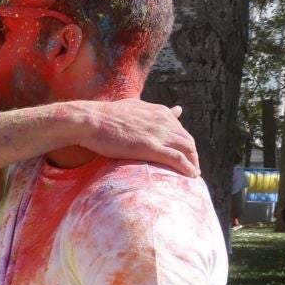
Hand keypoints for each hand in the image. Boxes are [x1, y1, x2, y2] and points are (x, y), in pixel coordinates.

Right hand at [73, 99, 200, 177]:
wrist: (91, 120)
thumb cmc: (105, 116)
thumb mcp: (133, 107)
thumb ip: (151, 111)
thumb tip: (167, 110)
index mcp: (160, 112)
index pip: (181, 130)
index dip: (185, 144)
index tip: (185, 155)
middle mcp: (164, 121)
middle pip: (188, 141)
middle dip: (193, 155)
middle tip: (192, 168)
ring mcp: (159, 134)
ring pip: (187, 150)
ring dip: (193, 163)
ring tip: (193, 175)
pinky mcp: (151, 147)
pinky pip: (177, 159)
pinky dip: (187, 168)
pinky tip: (191, 176)